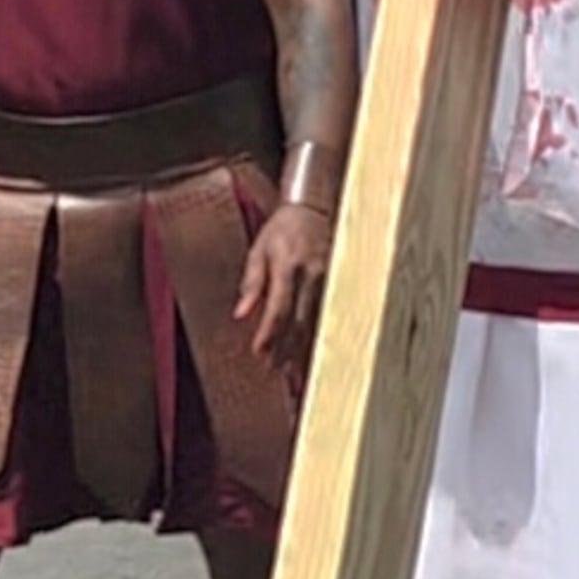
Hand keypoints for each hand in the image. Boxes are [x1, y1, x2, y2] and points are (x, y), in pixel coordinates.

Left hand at [235, 203, 333, 370]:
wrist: (313, 208)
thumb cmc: (281, 229)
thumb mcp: (258, 250)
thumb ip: (252, 282)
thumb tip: (241, 313)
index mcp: (289, 266)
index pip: (279, 307)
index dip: (269, 332)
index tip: (259, 352)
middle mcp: (312, 275)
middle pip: (298, 320)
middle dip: (285, 348)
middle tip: (272, 370)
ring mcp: (328, 279)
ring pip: (314, 321)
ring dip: (300, 347)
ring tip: (288, 369)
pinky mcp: (336, 282)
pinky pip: (325, 314)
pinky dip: (315, 334)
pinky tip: (308, 350)